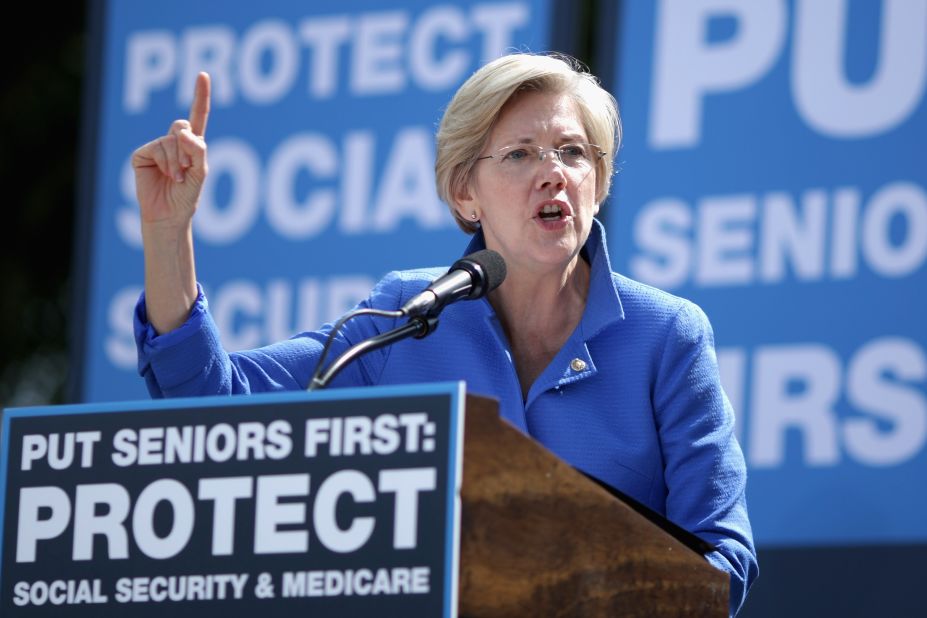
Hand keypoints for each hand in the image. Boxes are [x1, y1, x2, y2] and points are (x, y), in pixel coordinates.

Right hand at [132, 72, 210, 227]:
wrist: (168, 214)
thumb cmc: (187, 195)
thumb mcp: (200, 172)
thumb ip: (197, 150)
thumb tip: (182, 132)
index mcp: (192, 143)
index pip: (198, 115)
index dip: (200, 95)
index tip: (203, 74)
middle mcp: (174, 141)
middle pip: (181, 125)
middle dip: (187, 148)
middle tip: (186, 169)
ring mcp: (157, 146)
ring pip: (171, 140)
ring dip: (177, 161)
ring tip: (177, 178)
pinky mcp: (142, 153)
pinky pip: (157, 148)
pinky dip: (166, 163)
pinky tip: (167, 176)